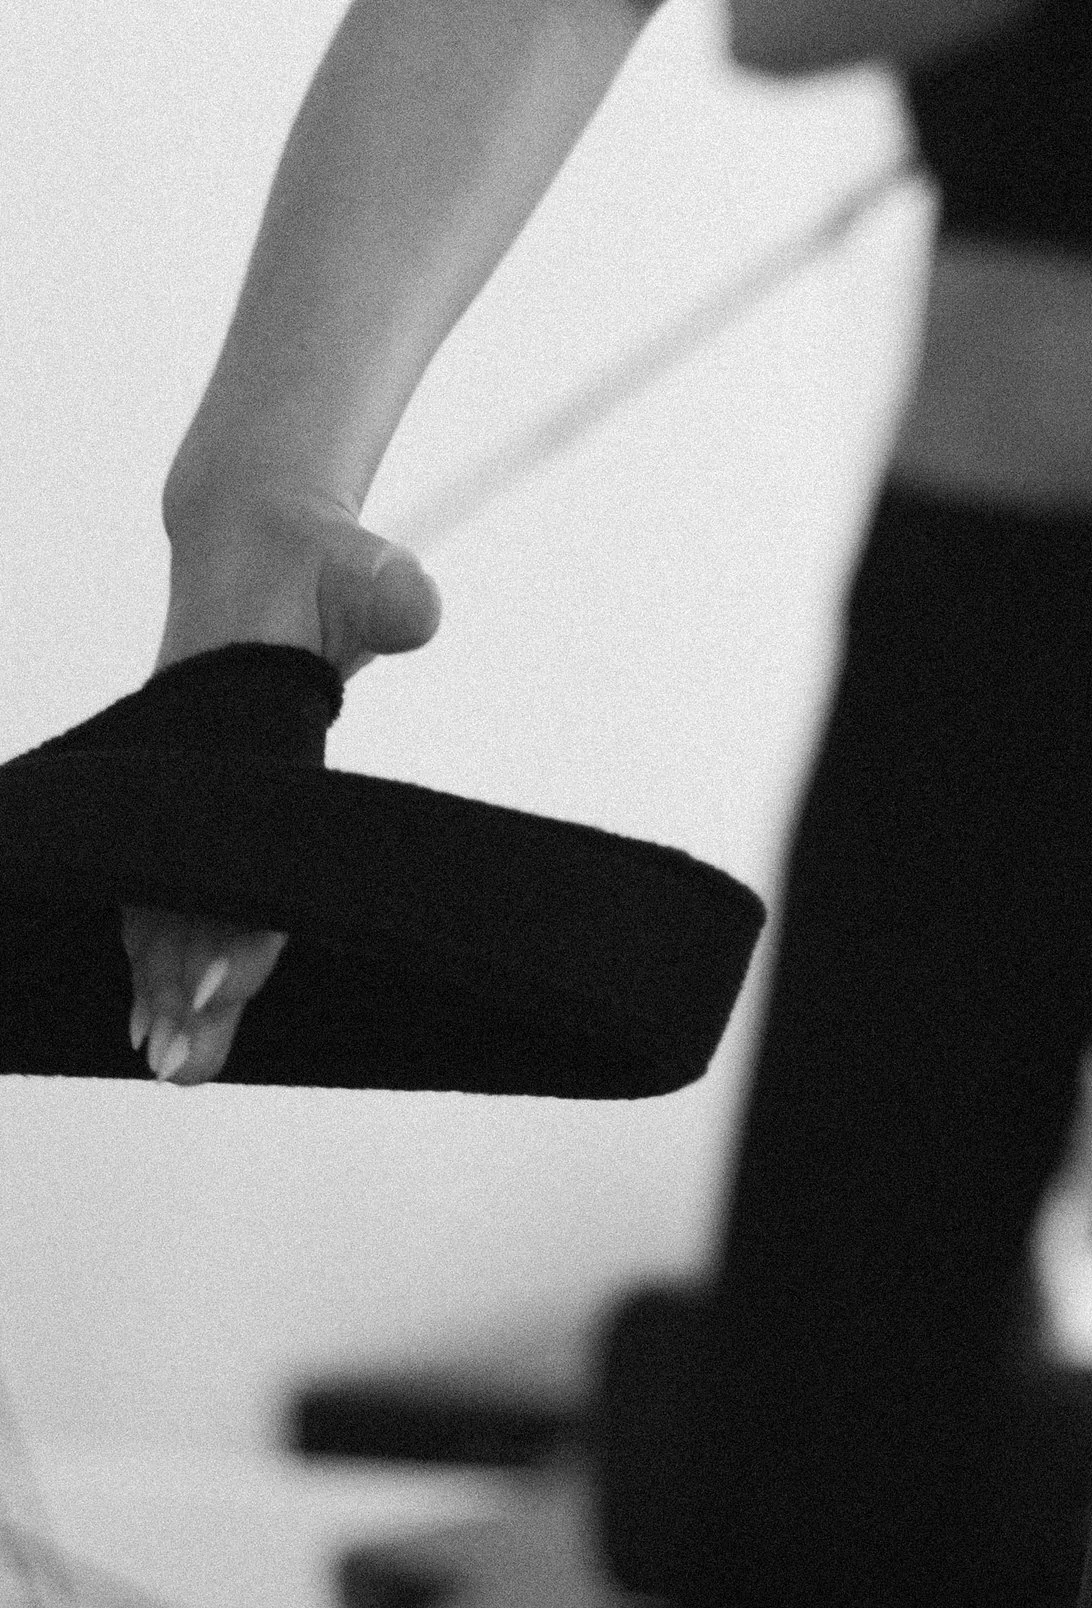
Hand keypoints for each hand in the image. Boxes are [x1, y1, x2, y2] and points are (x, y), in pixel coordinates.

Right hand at [123, 485, 442, 1083]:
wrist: (266, 543)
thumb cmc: (324, 566)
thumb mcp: (364, 568)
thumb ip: (389, 592)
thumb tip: (414, 613)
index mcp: (238, 718)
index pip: (235, 837)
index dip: (231, 910)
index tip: (225, 979)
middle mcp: (204, 763)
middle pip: (187, 882)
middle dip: (185, 972)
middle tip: (188, 1055)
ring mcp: (191, 784)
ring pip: (167, 896)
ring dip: (170, 980)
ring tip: (178, 1063)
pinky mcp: (197, 798)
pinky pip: (168, 885)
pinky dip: (162, 951)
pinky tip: (160, 1022)